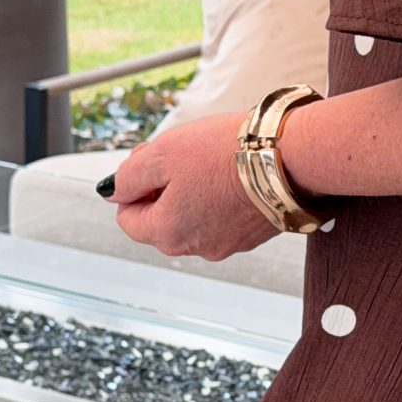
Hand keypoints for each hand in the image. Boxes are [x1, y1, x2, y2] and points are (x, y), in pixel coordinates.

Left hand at [107, 113, 278, 259]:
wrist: (289, 158)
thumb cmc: (226, 154)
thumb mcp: (162, 153)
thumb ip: (128, 176)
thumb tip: (112, 192)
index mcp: (167, 233)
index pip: (128, 218)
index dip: (133, 186)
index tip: (151, 159)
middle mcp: (195, 248)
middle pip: (161, 220)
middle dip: (163, 189)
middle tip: (180, 155)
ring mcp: (227, 244)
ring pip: (193, 218)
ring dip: (193, 192)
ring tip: (211, 162)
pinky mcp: (253, 235)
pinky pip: (223, 217)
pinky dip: (221, 198)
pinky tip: (233, 173)